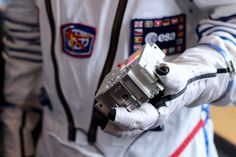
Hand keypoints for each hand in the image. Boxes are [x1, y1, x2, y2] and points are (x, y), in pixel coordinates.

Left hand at [99, 46, 230, 136]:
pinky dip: (112, 104)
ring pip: (120, 121)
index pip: (138, 122)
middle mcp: (146, 117)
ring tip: (99, 102)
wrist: (184, 83)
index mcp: (157, 114)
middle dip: (108, 121)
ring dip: (107, 113)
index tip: (111, 113)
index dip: (124, 119)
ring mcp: (139, 113)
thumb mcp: (179, 78)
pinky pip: (120, 110)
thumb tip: (161, 69)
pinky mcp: (135, 106)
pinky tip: (106, 92)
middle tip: (98, 109)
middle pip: (124, 127)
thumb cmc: (182, 83)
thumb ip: (172, 76)